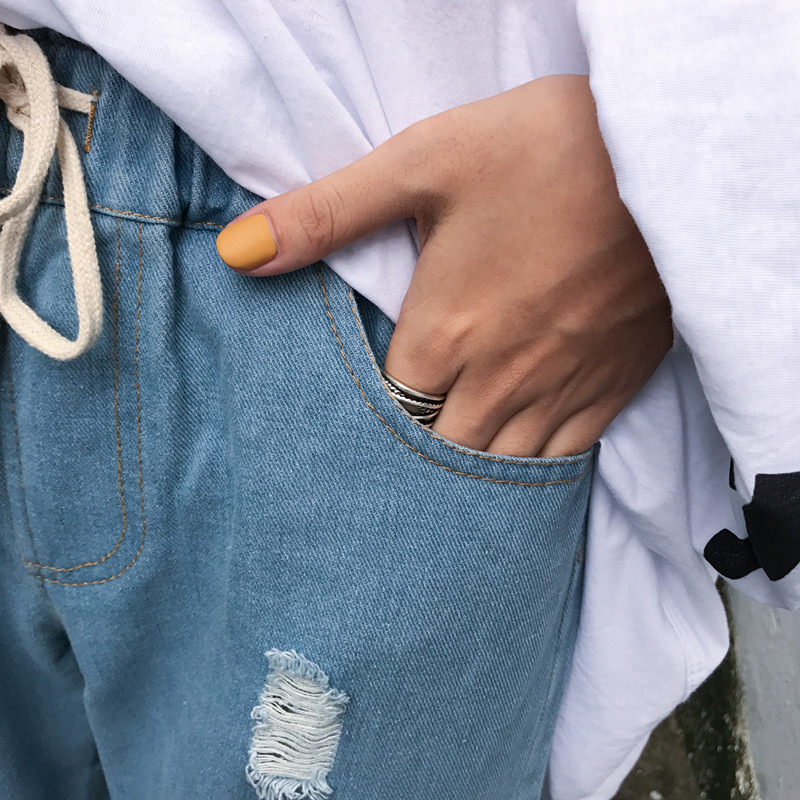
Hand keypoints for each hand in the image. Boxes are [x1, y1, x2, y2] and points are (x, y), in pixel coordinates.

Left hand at [216, 75, 671, 456]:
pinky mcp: (610, 384)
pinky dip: (533, 478)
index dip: (361, 434)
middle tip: (386, 485)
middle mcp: (498, 378)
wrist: (663, 157)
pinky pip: (564, 459)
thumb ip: (326, 214)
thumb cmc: (539, 150)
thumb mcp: (422, 162)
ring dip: (466, 484)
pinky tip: (514, 480)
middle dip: (409, 469)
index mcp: (443, 334)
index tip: (346, 445)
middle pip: (438, 456)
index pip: (385, 416)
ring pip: (499, 470)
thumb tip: (235, 254)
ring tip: (439, 501)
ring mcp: (559, 388)